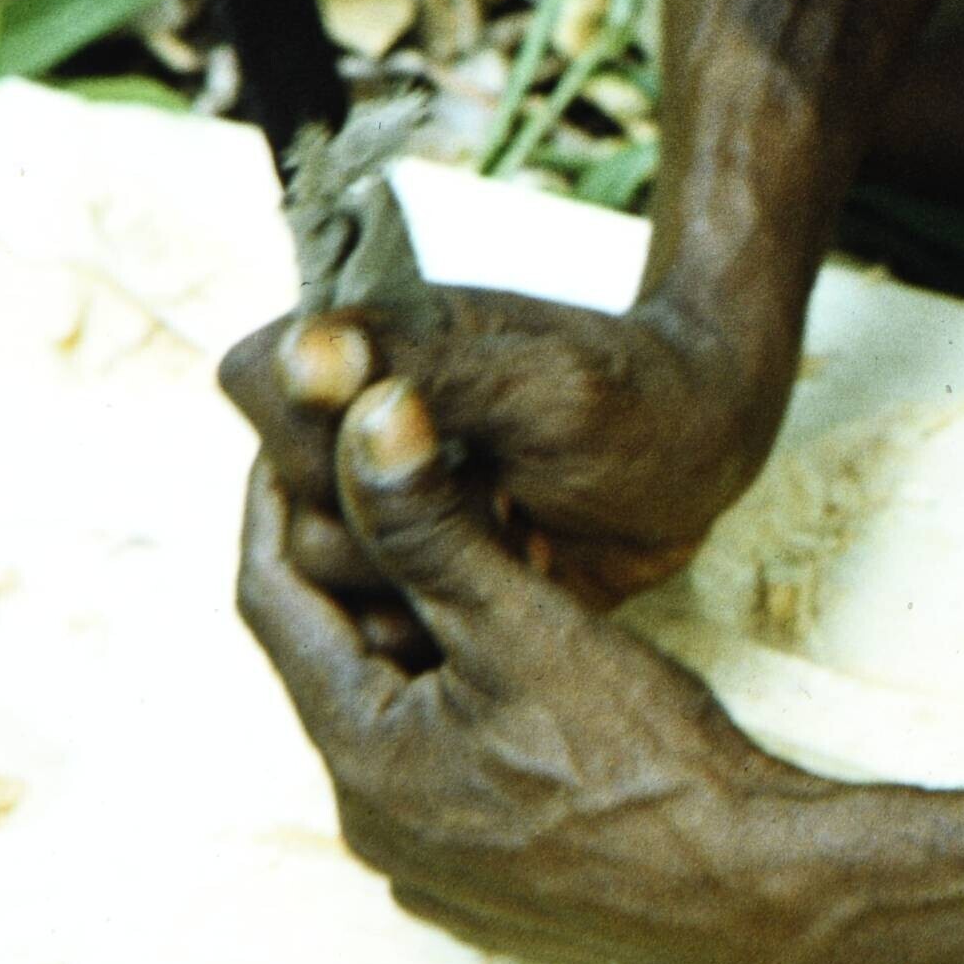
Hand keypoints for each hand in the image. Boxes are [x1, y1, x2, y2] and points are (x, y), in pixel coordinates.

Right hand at [215, 286, 781, 622]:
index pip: (257, 382)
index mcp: (370, 343)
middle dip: (387, 525)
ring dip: (419, 576)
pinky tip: (515, 588)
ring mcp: (385, 498)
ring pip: (326, 569)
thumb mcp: (546, 388)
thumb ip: (428, 376)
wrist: (706, 460)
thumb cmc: (640, 400)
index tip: (432, 452)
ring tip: (516, 540)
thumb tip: (308, 353)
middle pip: (288, 494)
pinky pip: (377, 617)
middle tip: (500, 504)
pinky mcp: (418, 564)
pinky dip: (440, 620)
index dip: (320, 435)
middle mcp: (356, 421)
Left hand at [237, 376, 897, 963]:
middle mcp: (372, 823)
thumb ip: (429, 524)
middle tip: (392, 482)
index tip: (304, 438)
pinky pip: (436, 776)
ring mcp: (425, 866)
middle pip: (330, 659)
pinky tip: (512, 667)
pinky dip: (453, 708)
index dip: (279, 504)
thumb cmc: (649, 767)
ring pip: (388, 717)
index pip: (272, 600)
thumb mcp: (525, 624)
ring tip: (464, 558)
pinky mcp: (479, 889)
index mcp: (360, 755)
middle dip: (356, 568)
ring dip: (411, 637)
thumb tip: (367, 421)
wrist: (752, 894)